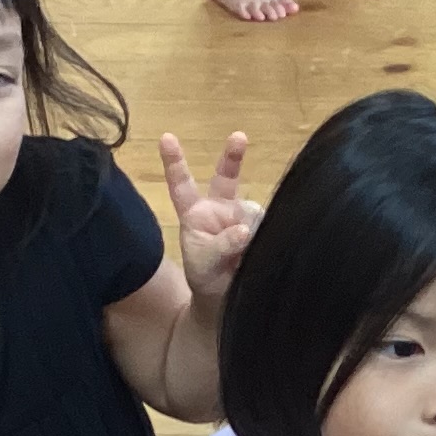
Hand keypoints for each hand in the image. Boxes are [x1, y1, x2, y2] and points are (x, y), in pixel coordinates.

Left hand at [161, 130, 261, 303]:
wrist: (226, 299)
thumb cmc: (206, 277)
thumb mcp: (204, 263)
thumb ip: (221, 246)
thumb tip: (244, 230)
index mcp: (195, 214)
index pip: (182, 185)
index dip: (174, 162)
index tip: (166, 138)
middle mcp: (220, 209)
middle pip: (226, 177)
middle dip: (232, 156)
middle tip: (239, 136)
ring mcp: (243, 218)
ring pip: (253, 213)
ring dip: (253, 230)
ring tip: (246, 256)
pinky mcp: (263, 229)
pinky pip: (270, 227)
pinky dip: (269, 237)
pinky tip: (262, 251)